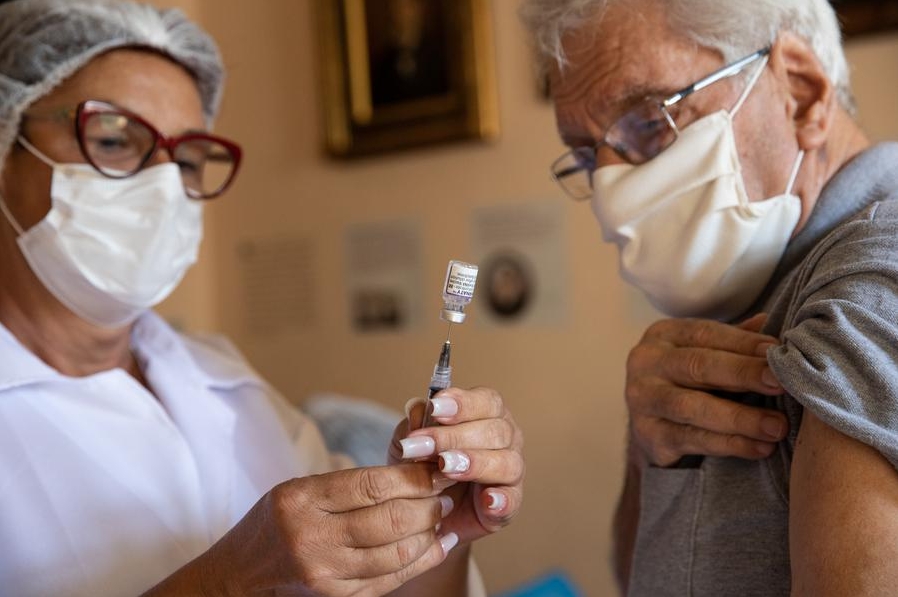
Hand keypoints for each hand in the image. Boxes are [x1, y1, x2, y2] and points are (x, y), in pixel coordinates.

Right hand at [194, 464, 455, 596]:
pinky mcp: (335, 596)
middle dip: (429, 505)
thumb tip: (415, 470)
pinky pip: (389, 579)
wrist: (242, 571)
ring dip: (429, 533)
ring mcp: (322, 572)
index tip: (437, 469)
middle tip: (445, 495)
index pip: (373, 484)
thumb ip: (352, 483)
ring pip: (395, 552)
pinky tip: (436, 546)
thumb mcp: (303, 488)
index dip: (415, 477)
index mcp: (302, 498)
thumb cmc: (279, 519)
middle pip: (390, 519)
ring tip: (442, 518)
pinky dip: (420, 561)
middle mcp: (310, 536)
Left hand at [391, 387, 523, 544]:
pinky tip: (487, 501)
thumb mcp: (413, 440)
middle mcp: (506, 438)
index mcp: (487, 414)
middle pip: (495, 430)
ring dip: (475, 463)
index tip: (434, 408)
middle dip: (455, 437)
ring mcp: (511, 471)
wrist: (425, 509)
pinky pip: (512, 500)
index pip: (485, 400)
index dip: (462, 403)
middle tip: (425, 446)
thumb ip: (416, 422)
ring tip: (446, 467)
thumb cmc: (425, 465)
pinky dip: (501, 500)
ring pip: (507, 462)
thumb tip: (418, 409)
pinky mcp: (509, 503)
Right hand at [625, 314, 788, 466]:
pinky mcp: (649, 436)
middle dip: (743, 374)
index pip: (705, 333)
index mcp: (662, 335)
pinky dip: (729, 445)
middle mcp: (646, 364)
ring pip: (692, 407)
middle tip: (781, 383)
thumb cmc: (684, 380)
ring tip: (776, 426)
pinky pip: (692, 440)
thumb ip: (732, 341)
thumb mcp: (701, 352)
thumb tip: (768, 323)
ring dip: (740, 418)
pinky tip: (759, 448)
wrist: (646, 423)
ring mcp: (643, 401)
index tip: (778, 352)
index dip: (743, 343)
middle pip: (697, 366)